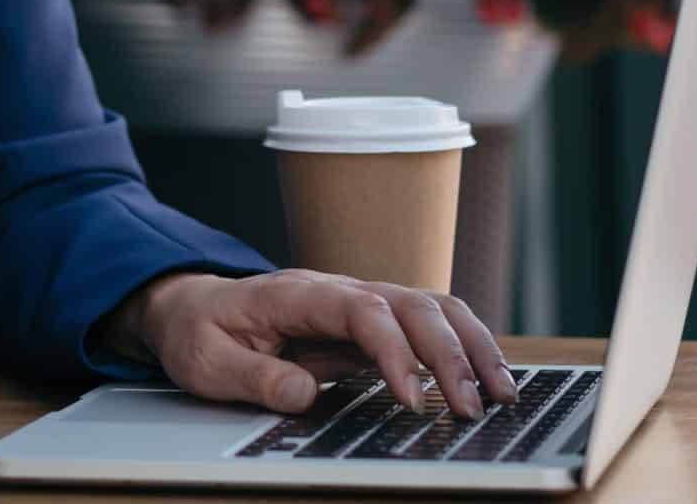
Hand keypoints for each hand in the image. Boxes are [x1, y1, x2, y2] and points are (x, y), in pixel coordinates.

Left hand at [104, 269, 517, 420]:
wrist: (194, 308)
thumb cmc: (200, 332)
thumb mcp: (206, 361)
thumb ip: (252, 377)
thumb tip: (303, 395)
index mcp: (297, 293)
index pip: (362, 310)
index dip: (394, 352)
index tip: (411, 400)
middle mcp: (338, 288)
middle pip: (411, 304)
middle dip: (450, 354)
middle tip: (472, 408)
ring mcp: (359, 301)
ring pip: (432, 307)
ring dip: (471, 346)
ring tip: (502, 393)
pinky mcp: (372, 322)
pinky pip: (428, 325)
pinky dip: (464, 346)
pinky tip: (486, 378)